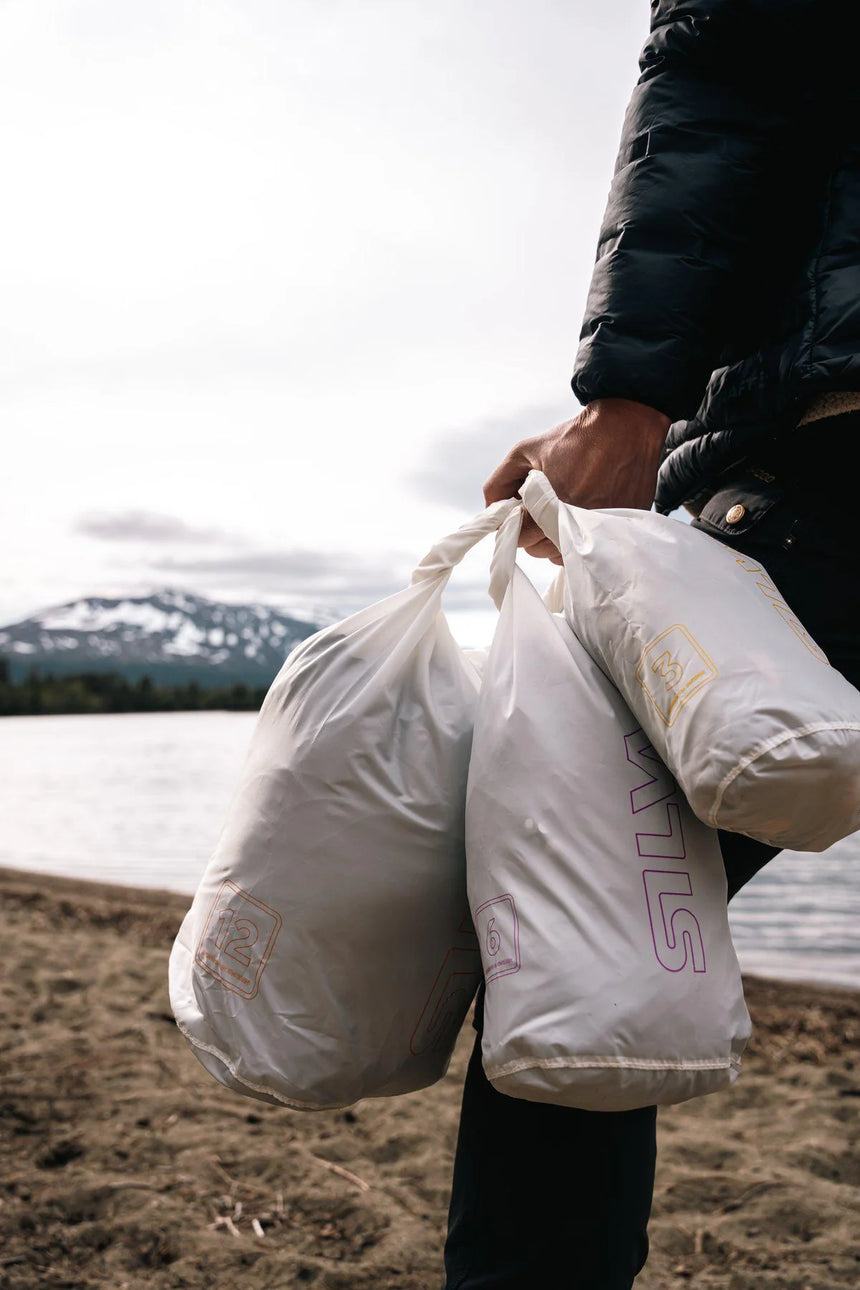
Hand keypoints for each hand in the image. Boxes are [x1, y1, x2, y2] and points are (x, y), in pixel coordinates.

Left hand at [482, 398, 670, 561]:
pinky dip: (577, 542)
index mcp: (550, 503)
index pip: (519, 536)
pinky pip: (587, 553)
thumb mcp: (523, 451)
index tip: (520, 510)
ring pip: (561, 555)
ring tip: (561, 512)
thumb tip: (490, 512)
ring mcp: (599, 528)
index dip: (514, 523)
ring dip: (554, 539)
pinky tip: (578, 520)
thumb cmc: (572, 439)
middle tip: (540, 508)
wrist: (624, 429)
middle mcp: (576, 521)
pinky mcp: (617, 529)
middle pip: (539, 550)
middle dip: (532, 531)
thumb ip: (497, 483)